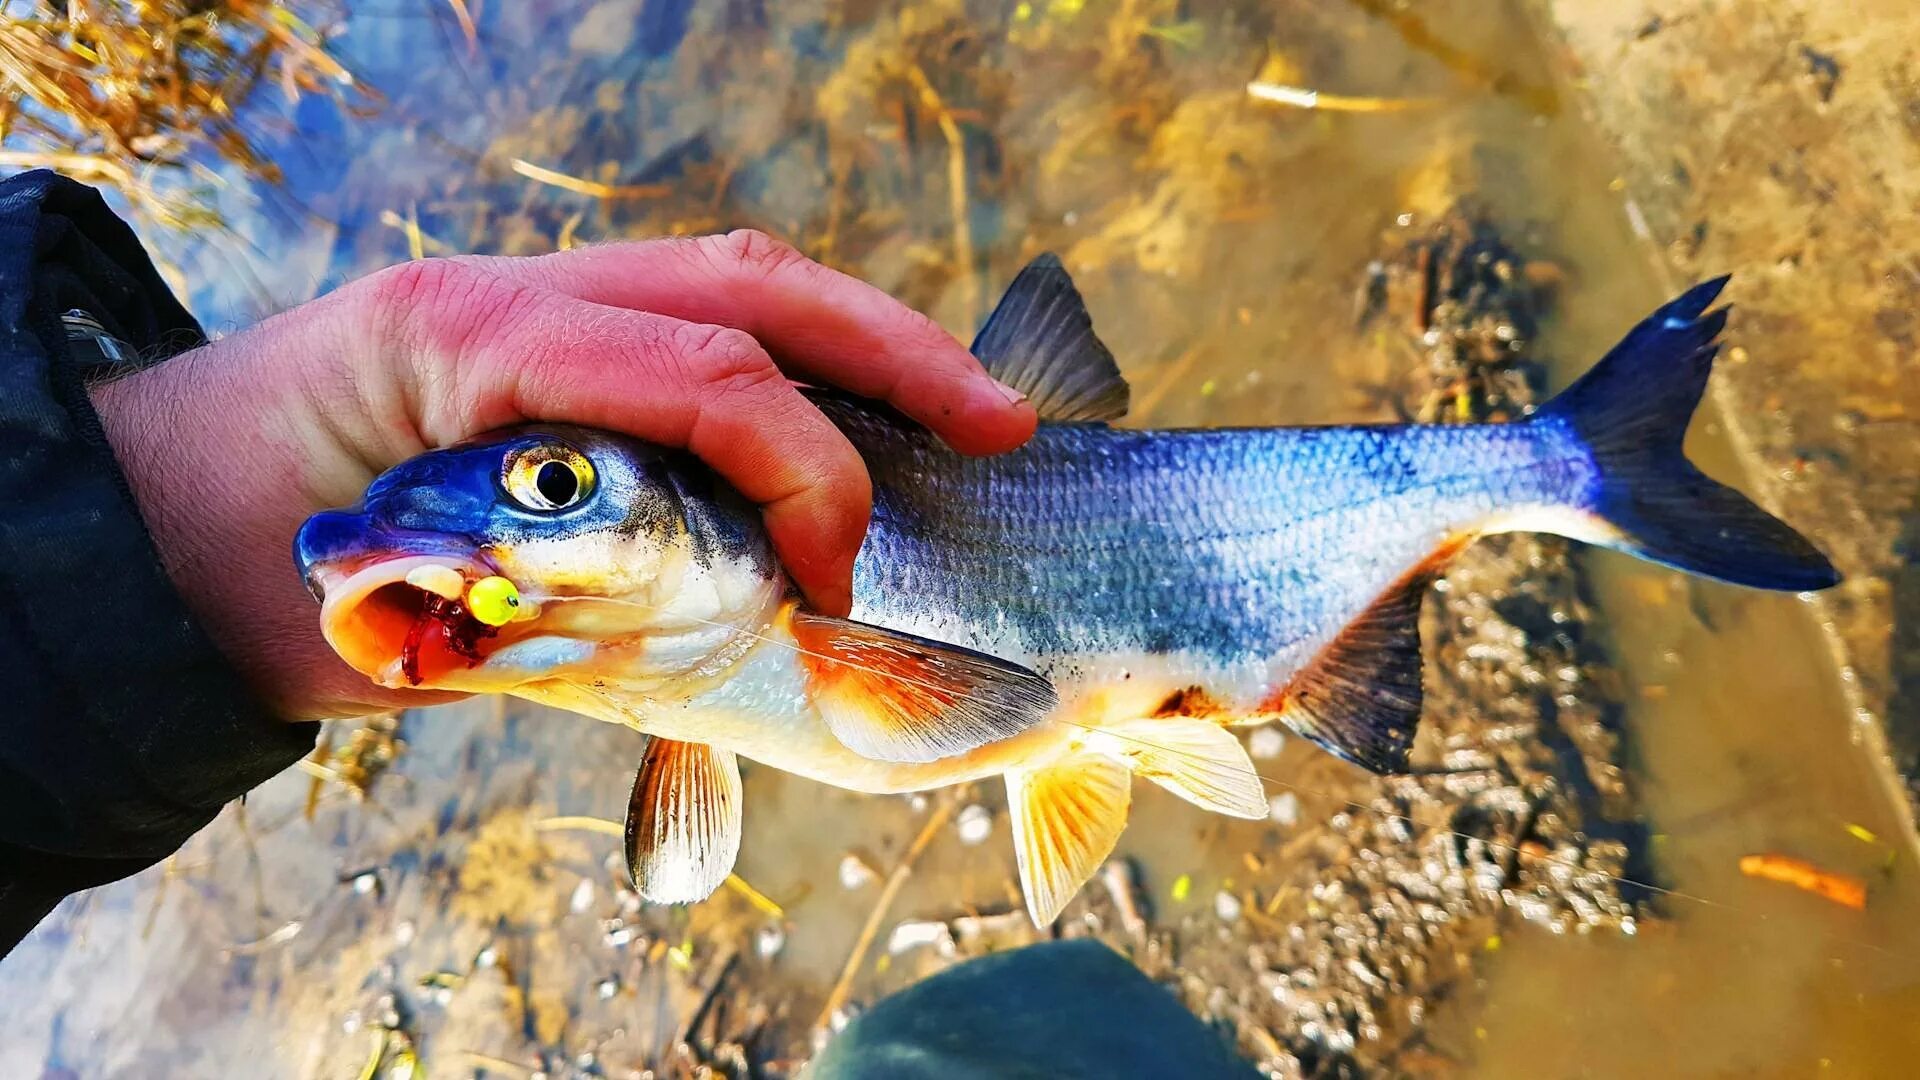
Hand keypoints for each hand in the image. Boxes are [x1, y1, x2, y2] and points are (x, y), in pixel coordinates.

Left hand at [87, 231, 1035, 719]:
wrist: (149, 536)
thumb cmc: (259, 578)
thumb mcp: (398, 612)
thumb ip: (555, 610)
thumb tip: (725, 646)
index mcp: (469, 337)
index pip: (700, 368)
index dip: (806, 469)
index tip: (838, 580)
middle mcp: (515, 295)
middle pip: (745, 282)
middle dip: (892, 353)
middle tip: (1000, 429)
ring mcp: (534, 302)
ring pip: (734, 280)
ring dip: (864, 344)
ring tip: (967, 414)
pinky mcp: (548, 338)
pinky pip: (695, 325)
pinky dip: (796, 367)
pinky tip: (857, 422)